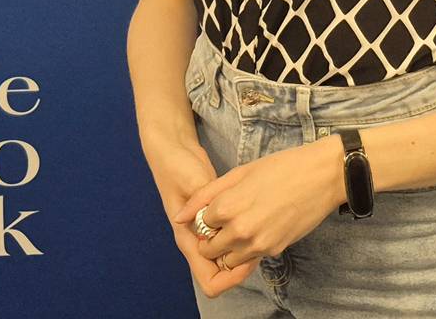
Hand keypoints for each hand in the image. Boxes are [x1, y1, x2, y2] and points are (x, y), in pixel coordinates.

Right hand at [148, 139, 254, 297]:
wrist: (173, 153)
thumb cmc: (177, 167)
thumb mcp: (191, 182)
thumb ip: (201, 203)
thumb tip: (213, 222)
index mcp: (188, 240)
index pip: (210, 282)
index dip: (231, 278)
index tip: (249, 259)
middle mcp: (197, 243)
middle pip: (224, 275)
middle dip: (244, 267)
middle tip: (262, 243)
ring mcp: (206, 234)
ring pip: (230, 260)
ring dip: (246, 253)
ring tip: (262, 232)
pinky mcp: (216, 223)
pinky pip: (232, 242)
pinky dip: (245, 239)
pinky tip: (257, 221)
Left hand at [174, 135, 344, 270]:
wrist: (321, 176)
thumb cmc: (281, 168)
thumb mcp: (238, 173)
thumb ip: (205, 196)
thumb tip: (179, 215)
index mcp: (226, 207)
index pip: (200, 225)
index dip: (207, 217)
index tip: (217, 209)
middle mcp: (239, 231)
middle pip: (209, 248)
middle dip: (213, 237)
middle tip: (227, 221)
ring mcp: (257, 244)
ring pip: (228, 259)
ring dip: (229, 248)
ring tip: (244, 225)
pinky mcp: (273, 250)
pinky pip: (249, 259)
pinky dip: (248, 249)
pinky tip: (260, 226)